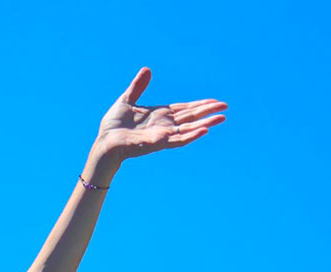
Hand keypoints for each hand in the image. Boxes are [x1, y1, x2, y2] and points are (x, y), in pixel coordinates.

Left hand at [93, 68, 226, 163]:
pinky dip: (192, 135)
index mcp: (160, 114)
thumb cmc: (113, 126)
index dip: (200, 104)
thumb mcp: (127, 100)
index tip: (215, 101)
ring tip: (222, 118)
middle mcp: (164, 125)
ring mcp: (163, 134)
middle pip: (191, 116)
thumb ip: (138, 87)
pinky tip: (204, 129)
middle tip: (226, 106)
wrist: (104, 142)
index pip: (185, 108)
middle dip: (208, 111)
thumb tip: (147, 70)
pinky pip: (178, 139)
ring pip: (189, 128)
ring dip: (206, 123)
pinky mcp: (158, 143)